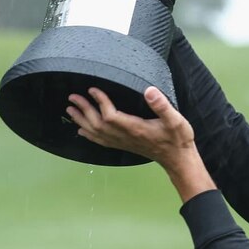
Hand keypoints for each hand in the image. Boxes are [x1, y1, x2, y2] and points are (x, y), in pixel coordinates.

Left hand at [66, 86, 215, 201]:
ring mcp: (123, 142)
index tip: (93, 89)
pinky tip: (82, 130)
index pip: (110, 115)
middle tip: (73, 97)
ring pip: (96, 133)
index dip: (100, 102)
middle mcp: (125, 136)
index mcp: (135, 128)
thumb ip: (162, 105)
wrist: (178, 159)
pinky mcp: (124, 145)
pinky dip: (89, 134)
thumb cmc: (178, 139)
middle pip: (97, 124)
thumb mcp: (176, 120)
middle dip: (84, 110)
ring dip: (82, 121)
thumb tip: (149, 90)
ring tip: (70, 110)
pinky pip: (101, 141)